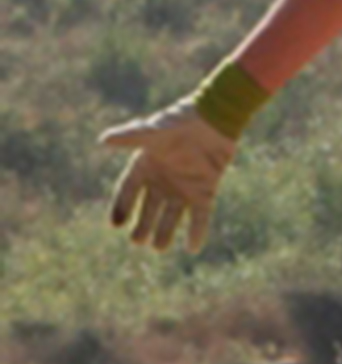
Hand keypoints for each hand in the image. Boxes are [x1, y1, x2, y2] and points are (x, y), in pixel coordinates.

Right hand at [103, 63, 269, 252]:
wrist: (215, 115)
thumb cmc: (181, 120)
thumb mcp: (154, 130)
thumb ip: (131, 137)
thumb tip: (103, 139)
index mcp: (145, 166)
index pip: (128, 192)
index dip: (122, 207)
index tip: (115, 224)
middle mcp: (162, 180)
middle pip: (149, 208)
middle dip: (143, 225)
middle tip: (137, 241)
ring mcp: (184, 186)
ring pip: (172, 215)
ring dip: (166, 232)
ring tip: (159, 248)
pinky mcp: (206, 189)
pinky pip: (200, 214)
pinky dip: (197, 231)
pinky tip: (193, 248)